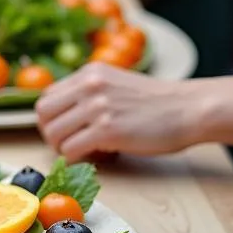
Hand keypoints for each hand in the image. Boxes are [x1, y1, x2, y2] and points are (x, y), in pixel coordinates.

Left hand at [35, 65, 202, 160]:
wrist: (189, 108)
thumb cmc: (157, 102)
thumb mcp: (117, 84)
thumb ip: (91, 92)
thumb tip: (66, 115)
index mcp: (89, 72)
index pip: (47, 96)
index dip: (52, 118)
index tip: (65, 130)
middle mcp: (88, 85)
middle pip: (43, 113)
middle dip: (51, 133)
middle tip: (68, 145)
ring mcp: (97, 107)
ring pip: (53, 133)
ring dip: (63, 149)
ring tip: (84, 152)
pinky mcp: (107, 130)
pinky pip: (71, 150)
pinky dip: (77, 159)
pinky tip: (96, 158)